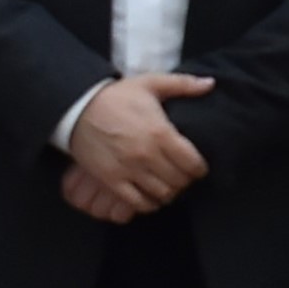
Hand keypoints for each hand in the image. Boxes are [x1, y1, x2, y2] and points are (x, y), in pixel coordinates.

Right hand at [63, 71, 212, 222]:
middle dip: (185, 181)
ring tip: (168, 186)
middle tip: (182, 177)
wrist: (77, 107)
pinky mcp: (111, 180)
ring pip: (162, 194)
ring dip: (169, 193)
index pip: (193, 164)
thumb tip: (210, 83)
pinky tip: (150, 196)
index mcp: (160, 133)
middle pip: (179, 181)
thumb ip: (183, 84)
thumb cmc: (116, 96)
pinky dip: (148, 204)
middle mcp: (147, 155)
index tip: (197, 167)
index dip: (199, 169)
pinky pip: (137, 203)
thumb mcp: (150, 83)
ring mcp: (129, 170)